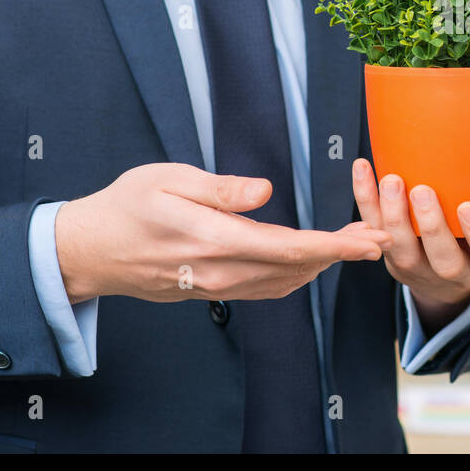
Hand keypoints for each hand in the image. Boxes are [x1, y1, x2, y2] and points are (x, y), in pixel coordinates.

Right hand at [55, 163, 391, 304]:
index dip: (334, 245)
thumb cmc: (127, 206)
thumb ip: (220, 189)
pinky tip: (312, 262)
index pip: (288, 247)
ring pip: (284, 282)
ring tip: (355, 244)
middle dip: (342, 254)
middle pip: (295, 268)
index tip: (368, 238)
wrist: (90, 250)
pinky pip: (266, 289)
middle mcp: (220, 271)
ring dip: (323, 265)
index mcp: (213, 239)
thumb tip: (265, 191)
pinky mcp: (213, 290)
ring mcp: (216, 286)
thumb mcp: (168, 179)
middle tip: (379, 237)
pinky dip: (297, 275)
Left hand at [350, 158, 469, 330]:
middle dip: (429, 226)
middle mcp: (453, 271)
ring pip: (401, 249)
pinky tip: (363, 168)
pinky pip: (374, 230)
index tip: (468, 208)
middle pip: (440, 257)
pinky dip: (365, 201)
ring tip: (390, 179)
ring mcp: (418, 268)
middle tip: (422, 190)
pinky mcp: (391, 257)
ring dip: (392, 216)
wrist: (452, 265)